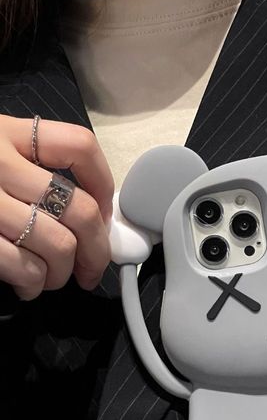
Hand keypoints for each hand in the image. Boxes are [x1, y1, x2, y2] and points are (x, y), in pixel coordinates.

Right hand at [0, 115, 113, 299]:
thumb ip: (29, 169)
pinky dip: (34, 284)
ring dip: (63, 273)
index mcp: (4, 133)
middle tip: (90, 269)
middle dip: (97, 250)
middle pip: (79, 209)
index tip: (104, 214)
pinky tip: (27, 287)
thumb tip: (92, 218)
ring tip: (50, 279)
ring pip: (58, 244)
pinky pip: (22, 265)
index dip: (104, 185)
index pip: (78, 147)